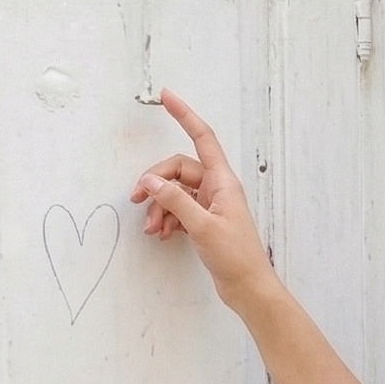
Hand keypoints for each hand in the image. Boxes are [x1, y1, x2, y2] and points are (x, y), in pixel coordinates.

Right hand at [129, 90, 274, 310]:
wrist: (247, 287)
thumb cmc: (235, 256)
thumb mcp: (202, 226)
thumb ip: (175, 201)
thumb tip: (150, 181)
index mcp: (223, 181)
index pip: (202, 137)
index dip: (184, 115)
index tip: (167, 96)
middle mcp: (217, 188)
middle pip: (178, 170)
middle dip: (156, 183)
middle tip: (137, 200)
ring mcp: (210, 204)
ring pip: (175, 192)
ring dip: (159, 206)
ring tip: (152, 229)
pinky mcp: (204, 221)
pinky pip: (179, 209)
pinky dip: (167, 219)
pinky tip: (162, 235)